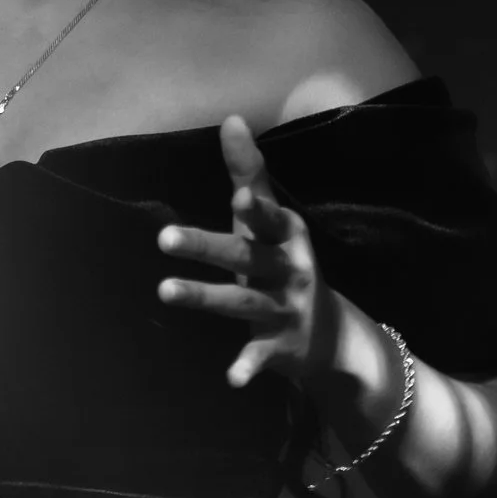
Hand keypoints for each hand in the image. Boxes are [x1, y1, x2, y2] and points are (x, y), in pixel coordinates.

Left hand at [154, 114, 336, 389]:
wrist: (334, 336)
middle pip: (245, 256)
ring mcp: (284, 308)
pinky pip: (260, 354)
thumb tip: (232, 118)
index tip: (237, 196)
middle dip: (206, 246)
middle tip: (163, 237)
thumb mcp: (271, 222)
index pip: (269, 218)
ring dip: (204, 297)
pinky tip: (232, 379)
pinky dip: (248, 367)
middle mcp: (288, 270)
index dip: (256, 208)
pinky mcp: (279, 345)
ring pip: (241, 302)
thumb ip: (249, 174)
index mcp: (285, 236)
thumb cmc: (285, 264)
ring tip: (163, 290)